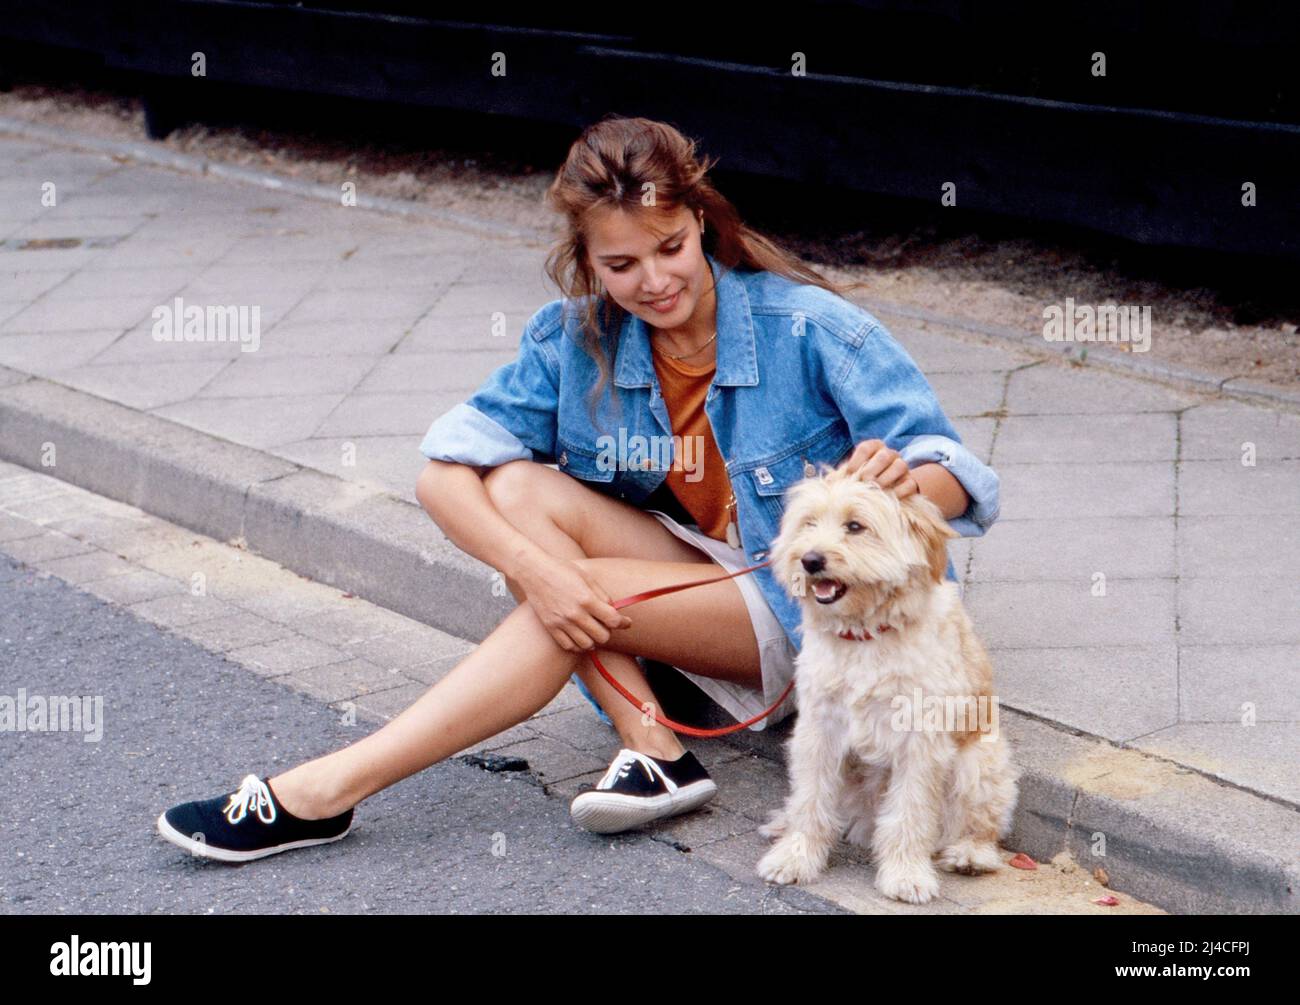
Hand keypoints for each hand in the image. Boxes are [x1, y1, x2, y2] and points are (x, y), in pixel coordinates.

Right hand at [515, 555, 632, 652]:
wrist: (534, 572)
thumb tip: (614, 610)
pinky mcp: (551, 628)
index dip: (624, 623)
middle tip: (605, 624)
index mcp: (587, 599)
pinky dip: (578, 644)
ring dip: (594, 640)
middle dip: (608, 631)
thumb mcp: (587, 577)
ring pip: (587, 645)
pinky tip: (580, 635)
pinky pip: (569, 646)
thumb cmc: (562, 571)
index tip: (626, 622)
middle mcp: (575, 614)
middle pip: (602, 636)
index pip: (613, 620)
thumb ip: (602, 596)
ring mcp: (562, 623)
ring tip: (592, 631)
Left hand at [837, 439, 919, 498]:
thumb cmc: (865, 478)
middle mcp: (890, 454)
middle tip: (864, 480)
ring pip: (899, 466)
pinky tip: (890, 497)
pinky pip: (909, 483)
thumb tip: (827, 483)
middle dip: (872, 468)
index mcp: (874, 448)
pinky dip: (900, 491)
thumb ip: (840, 475)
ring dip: (886, 478)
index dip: (857, 460)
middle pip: (884, 455)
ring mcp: (903, 467)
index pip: (866, 447)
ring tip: (877, 487)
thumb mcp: (853, 474)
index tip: (850, 473)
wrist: (890, 488)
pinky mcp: (911, 481)